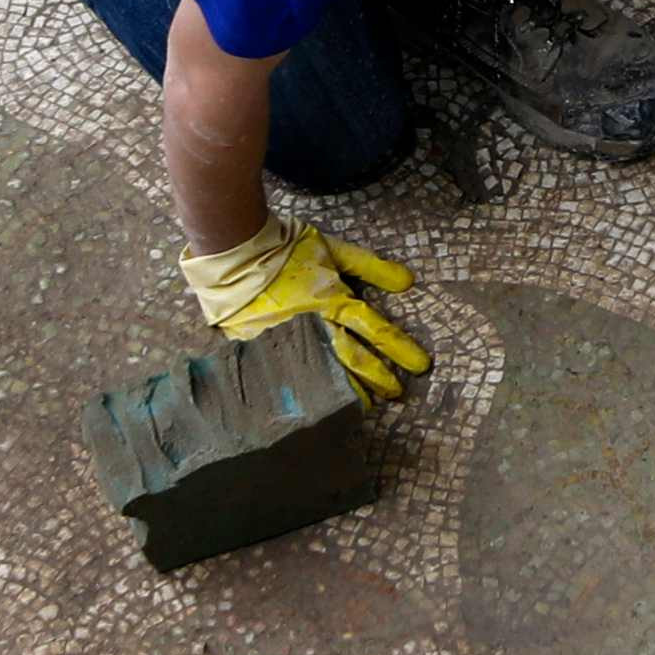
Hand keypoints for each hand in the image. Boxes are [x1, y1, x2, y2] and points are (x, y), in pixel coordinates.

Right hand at [175, 220, 430, 397]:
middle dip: (378, 379)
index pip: (375, 330)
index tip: (420, 366)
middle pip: (353, 361)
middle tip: (396, 394)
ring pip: (327, 375)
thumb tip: (407, 282)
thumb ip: (369, 267)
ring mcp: (290, 343)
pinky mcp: (265, 353)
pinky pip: (294, 376)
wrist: (234, 254)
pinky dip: (311, 391)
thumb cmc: (285, 248)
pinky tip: (321, 405)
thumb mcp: (331, 249)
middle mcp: (315, 327)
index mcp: (333, 301)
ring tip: (366, 405)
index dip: (399, 350)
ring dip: (349, 392)